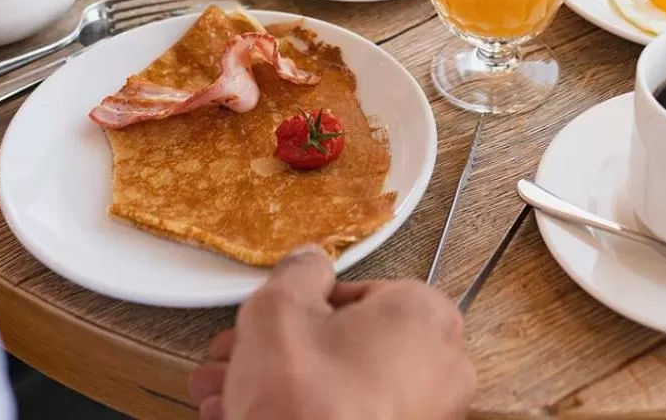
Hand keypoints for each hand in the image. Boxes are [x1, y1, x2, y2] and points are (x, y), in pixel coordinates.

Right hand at [190, 248, 474, 419]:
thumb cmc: (303, 398)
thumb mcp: (278, 311)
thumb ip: (296, 273)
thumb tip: (310, 262)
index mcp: (423, 313)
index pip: (354, 293)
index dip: (297, 308)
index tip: (263, 323)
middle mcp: (441, 365)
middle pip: (344, 344)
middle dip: (279, 352)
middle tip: (233, 358)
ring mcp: (429, 414)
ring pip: (342, 385)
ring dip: (282, 385)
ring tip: (224, 395)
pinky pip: (352, 417)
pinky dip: (309, 414)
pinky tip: (251, 418)